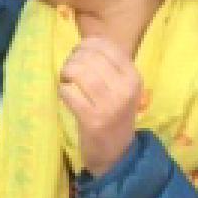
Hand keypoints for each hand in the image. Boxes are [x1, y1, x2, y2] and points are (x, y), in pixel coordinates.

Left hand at [58, 36, 141, 175]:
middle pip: (91, 57)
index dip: (86, 45)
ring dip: (66, 72)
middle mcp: (125, 89)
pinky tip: (66, 95)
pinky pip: (69, 93)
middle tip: (69, 69)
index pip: (107, 46)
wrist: (116, 154)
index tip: (79, 53)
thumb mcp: (121, 89)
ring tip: (66, 79)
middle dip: (73, 58)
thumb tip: (84, 43)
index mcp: (133, 77)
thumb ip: (109, 66)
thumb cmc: (115, 115)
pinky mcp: (92, 120)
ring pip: (80, 72)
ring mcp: (110, 105)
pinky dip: (63, 90)